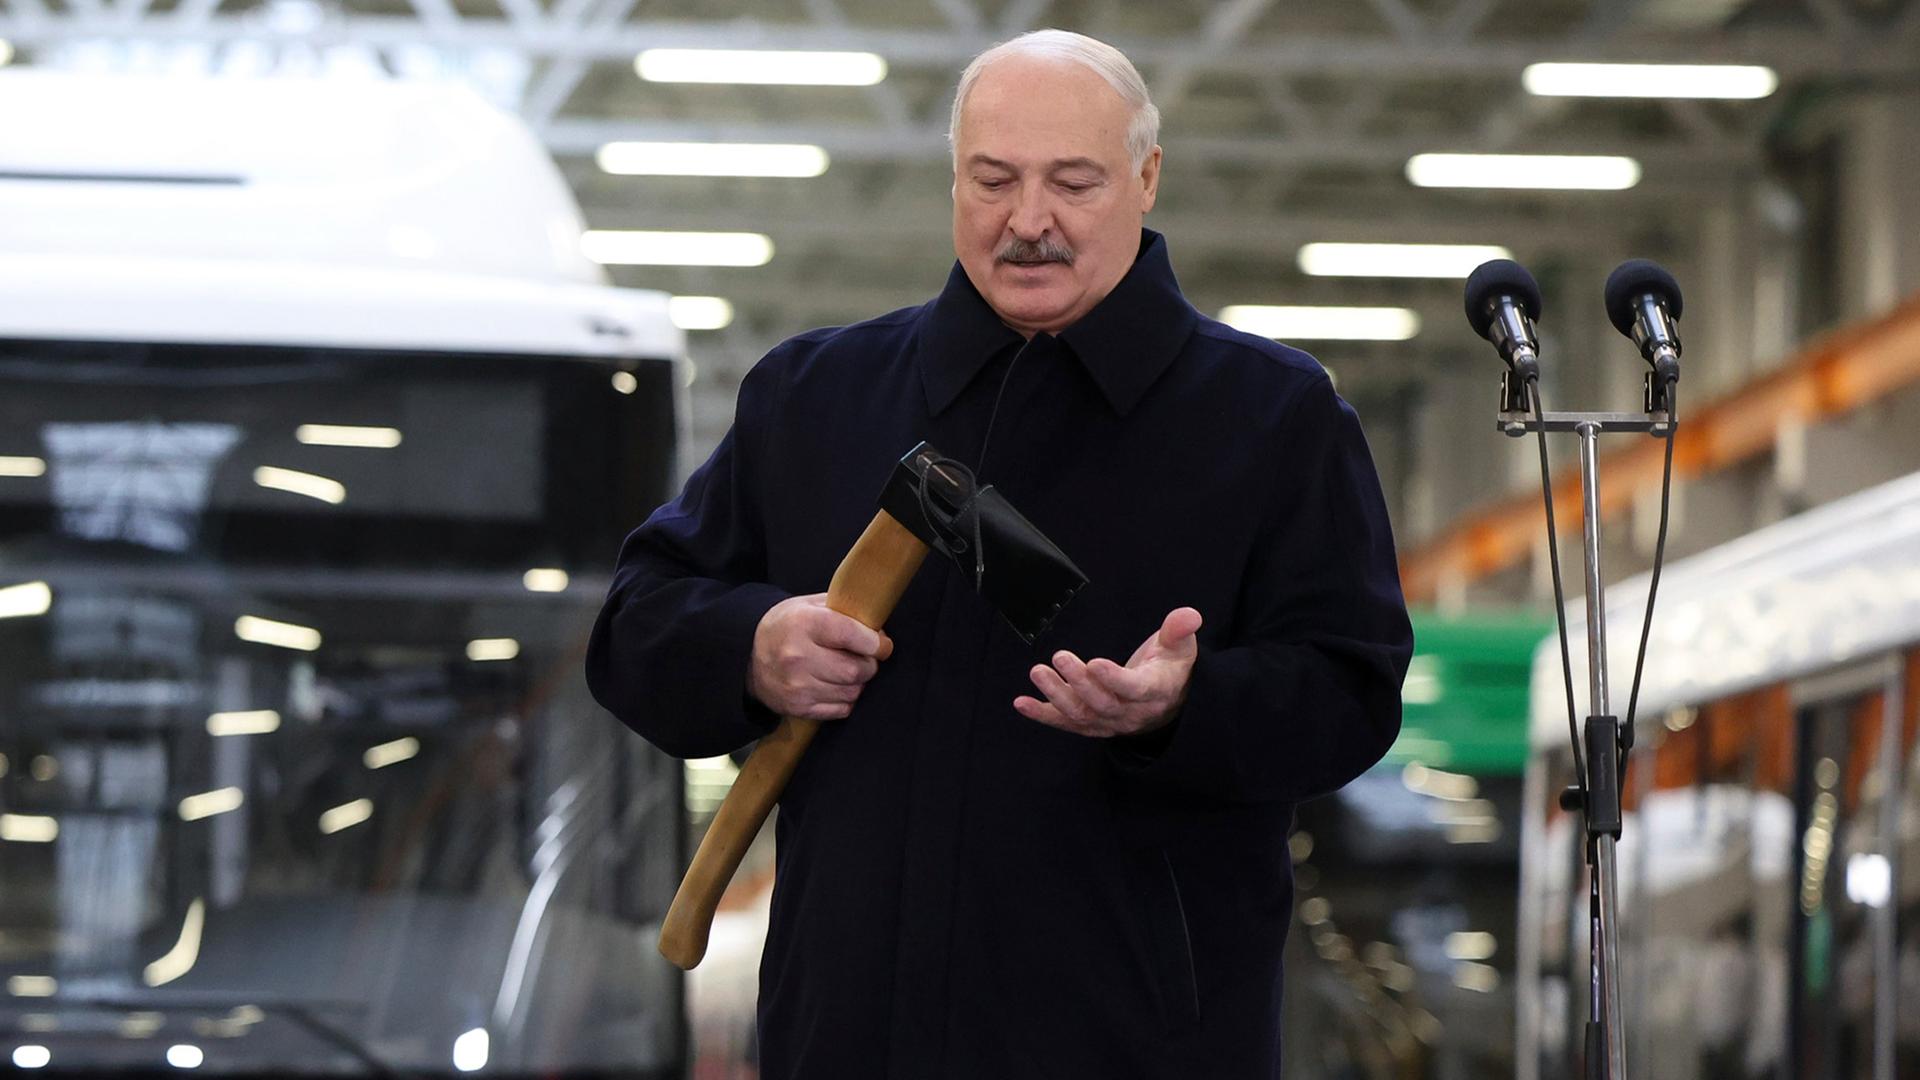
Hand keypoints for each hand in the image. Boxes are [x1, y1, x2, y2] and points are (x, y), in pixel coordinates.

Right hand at [748, 594, 892, 720]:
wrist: (747, 656)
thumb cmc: (786, 626)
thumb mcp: (808, 605)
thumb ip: (843, 610)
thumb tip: (878, 627)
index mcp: (804, 623)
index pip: (852, 635)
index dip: (875, 642)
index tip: (881, 644)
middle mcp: (798, 656)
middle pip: (855, 670)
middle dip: (869, 665)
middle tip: (865, 658)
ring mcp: (797, 686)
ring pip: (851, 692)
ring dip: (857, 683)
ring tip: (847, 670)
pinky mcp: (798, 708)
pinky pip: (841, 709)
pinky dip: (845, 699)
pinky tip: (835, 686)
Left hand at [1014, 607, 1202, 737]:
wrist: (1168, 703)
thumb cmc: (1171, 668)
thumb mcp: (1180, 647)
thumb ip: (1179, 630)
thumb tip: (1189, 615)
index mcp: (1155, 691)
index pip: (1134, 689)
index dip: (1114, 679)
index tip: (1095, 663)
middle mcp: (1131, 713)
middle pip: (1102, 703)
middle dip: (1079, 682)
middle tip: (1060, 657)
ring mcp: (1109, 722)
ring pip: (1081, 715)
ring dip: (1056, 696)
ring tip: (1038, 672)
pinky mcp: (1092, 725)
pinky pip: (1065, 724)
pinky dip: (1042, 715)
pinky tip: (1021, 703)